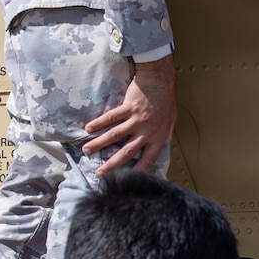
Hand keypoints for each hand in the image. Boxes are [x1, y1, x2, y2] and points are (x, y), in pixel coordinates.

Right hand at [84, 55, 176, 176]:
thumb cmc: (166, 99)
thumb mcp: (171, 120)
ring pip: (114, 136)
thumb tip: (164, 143)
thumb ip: (165, 133)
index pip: (148, 159)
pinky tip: (88, 128)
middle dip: (111, 164)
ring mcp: (136, 120)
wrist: (160, 79)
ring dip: (98, 144)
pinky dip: (98, 123)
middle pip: (127, 152)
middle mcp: (147, 131)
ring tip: (86, 151)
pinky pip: (110, 117)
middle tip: (99, 173)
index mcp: (159, 137)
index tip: (126, 179)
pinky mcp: (127, 107)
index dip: (137, 170)